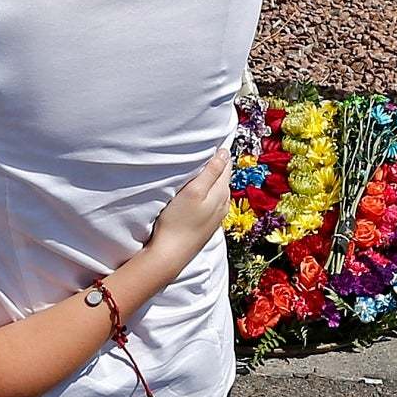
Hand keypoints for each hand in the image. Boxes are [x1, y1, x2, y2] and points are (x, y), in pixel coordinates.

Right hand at [148, 146, 231, 268]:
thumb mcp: (194, 191)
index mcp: (221, 193)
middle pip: (223, 178)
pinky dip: (207, 193)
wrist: (170, 254)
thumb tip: (225, 153)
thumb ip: (211, 172)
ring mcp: (216, 217)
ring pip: (218, 191)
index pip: (226, 166)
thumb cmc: (177, 221)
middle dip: (216, 165)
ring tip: (200, 169)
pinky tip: (198, 193)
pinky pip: (211, 203)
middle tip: (204, 151)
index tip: (211, 141)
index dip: (220, 153)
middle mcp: (223, 205)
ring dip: (212, 180)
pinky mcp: (207, 226)